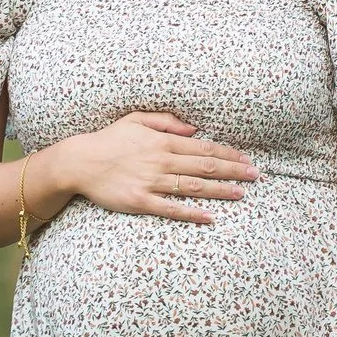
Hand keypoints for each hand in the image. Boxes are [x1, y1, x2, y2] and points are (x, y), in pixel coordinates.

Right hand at [44, 111, 256, 223]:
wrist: (79, 162)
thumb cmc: (108, 140)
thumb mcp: (136, 120)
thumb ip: (166, 122)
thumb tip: (193, 129)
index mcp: (163, 141)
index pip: (203, 147)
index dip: (228, 154)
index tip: (247, 159)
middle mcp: (161, 161)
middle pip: (205, 166)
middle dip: (234, 170)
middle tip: (257, 176)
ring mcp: (151, 182)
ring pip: (193, 186)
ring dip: (220, 190)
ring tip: (242, 194)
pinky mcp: (140, 201)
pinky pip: (170, 208)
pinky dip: (191, 213)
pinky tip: (209, 217)